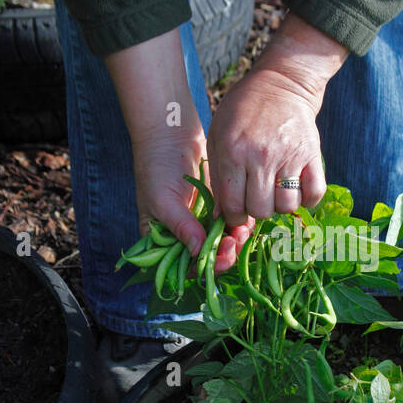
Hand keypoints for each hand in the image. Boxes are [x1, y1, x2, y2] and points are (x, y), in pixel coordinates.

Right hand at [131, 126, 252, 273]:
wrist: (170, 135)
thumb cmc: (156, 167)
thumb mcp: (163, 200)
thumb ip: (181, 226)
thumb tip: (198, 251)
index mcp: (163, 240)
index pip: (185, 266)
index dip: (205, 266)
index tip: (222, 256)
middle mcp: (182, 236)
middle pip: (207, 257)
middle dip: (224, 254)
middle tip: (236, 241)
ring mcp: (200, 222)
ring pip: (221, 242)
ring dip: (235, 240)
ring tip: (243, 229)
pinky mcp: (215, 208)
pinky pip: (230, 222)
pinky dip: (239, 223)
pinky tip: (246, 218)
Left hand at [206, 12, 348, 227]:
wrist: (280, 83)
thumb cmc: (242, 110)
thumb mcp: (219, 136)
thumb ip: (217, 176)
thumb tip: (219, 216)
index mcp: (233, 152)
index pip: (233, 204)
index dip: (234, 216)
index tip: (237, 211)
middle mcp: (261, 156)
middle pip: (261, 209)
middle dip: (256, 211)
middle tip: (256, 198)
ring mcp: (289, 156)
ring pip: (287, 206)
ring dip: (281, 205)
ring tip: (275, 192)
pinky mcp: (311, 155)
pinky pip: (315, 193)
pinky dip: (307, 199)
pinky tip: (297, 191)